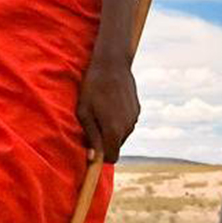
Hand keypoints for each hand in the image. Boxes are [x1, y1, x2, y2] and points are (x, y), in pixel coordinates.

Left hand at [76, 48, 139, 163]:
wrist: (112, 64)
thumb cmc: (92, 88)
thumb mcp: (84, 112)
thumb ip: (90, 137)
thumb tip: (93, 158)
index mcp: (114, 130)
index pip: (111, 158)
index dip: (101, 157)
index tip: (91, 150)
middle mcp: (128, 127)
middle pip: (116, 147)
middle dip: (105, 142)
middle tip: (92, 124)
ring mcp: (134, 118)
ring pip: (121, 135)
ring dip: (111, 130)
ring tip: (101, 111)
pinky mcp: (137, 110)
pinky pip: (126, 123)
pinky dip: (118, 120)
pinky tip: (110, 104)